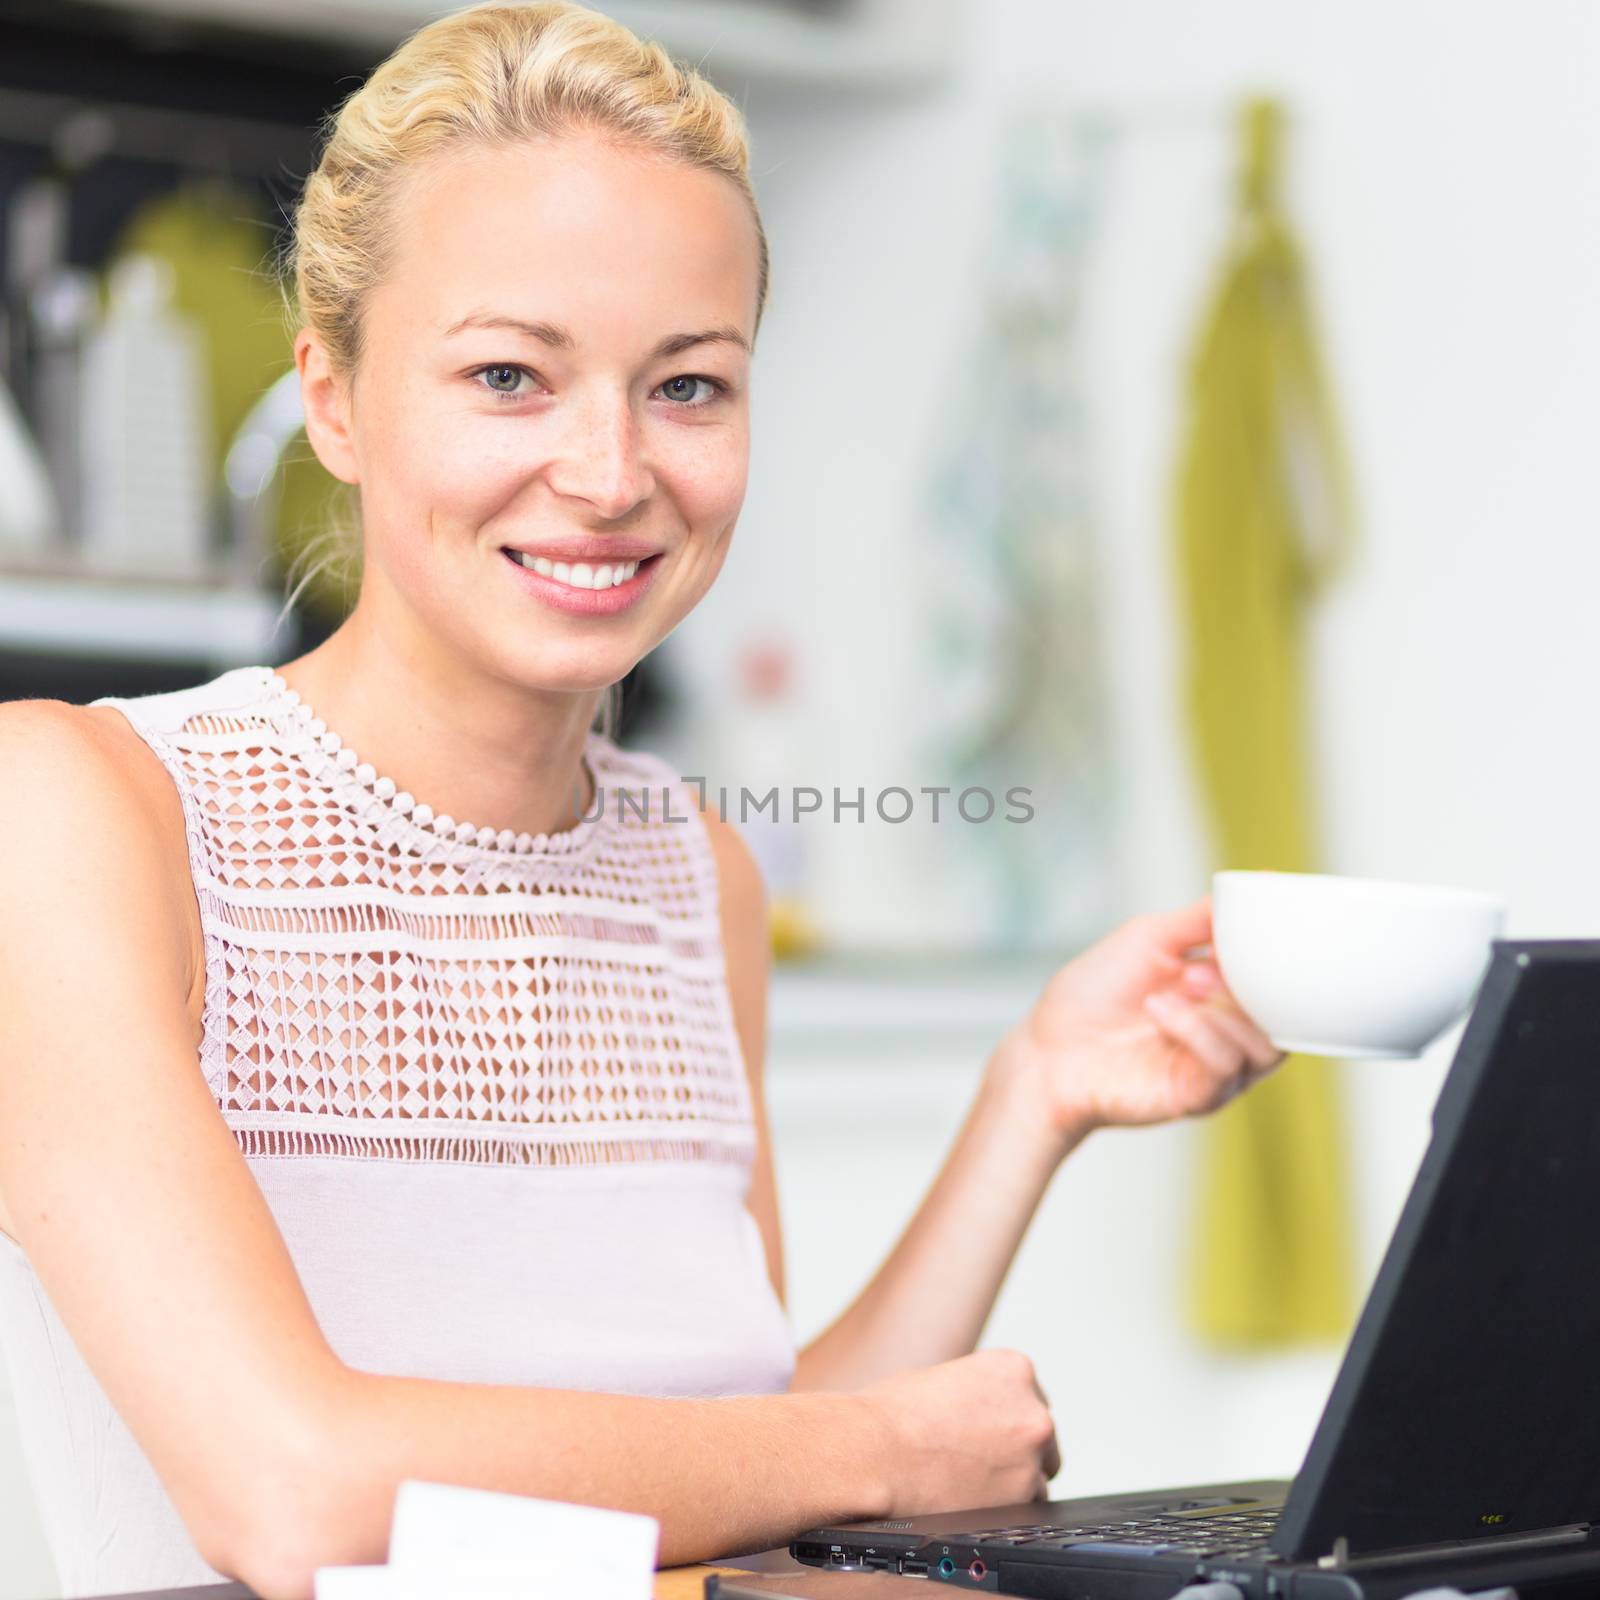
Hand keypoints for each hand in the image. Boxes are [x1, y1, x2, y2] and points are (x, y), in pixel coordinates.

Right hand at [858, 1349, 1060, 1516]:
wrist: (874, 1454)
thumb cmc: (892, 1416)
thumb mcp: (938, 1377)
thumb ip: (973, 1390)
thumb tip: (980, 1410)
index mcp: (1012, 1370)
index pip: (1030, 1397)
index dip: (1007, 1418)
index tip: (992, 1431)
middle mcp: (1032, 1409)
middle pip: (1042, 1437)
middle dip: (1018, 1449)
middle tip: (982, 1460)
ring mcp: (1031, 1456)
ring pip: (1037, 1476)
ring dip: (1013, 1481)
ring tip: (969, 1483)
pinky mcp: (1023, 1497)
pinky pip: (1026, 1509)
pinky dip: (1004, 1509)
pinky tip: (970, 1501)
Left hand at [999, 897, 1285, 1144]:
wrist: (1047, 1048)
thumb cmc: (1093, 994)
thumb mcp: (1151, 938)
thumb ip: (1205, 918)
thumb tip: (1261, 881)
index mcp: (1222, 992)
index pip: (1277, 978)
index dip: (1276, 955)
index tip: (1268, 929)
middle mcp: (1226, 1031)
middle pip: (1283, 1015)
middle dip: (1251, 983)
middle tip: (1204, 964)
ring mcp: (1216, 1066)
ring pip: (1265, 1046)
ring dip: (1223, 1010)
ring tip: (1180, 984)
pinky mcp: (1200, 1096)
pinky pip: (1227, 1066)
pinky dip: (1198, 1032)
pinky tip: (1161, 1013)